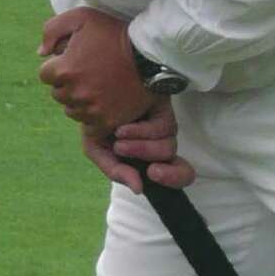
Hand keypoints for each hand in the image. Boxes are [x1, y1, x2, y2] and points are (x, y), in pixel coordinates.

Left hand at [37, 7, 153, 129]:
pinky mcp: (107, 121)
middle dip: (68, 84)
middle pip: (58, 94)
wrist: (149, 55)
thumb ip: (52, 30)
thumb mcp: (81, 17)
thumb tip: (41, 54)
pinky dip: (94, 116)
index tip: (75, 61)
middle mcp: (75, 93)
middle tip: (88, 73)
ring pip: (72, 111)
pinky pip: (89, 126)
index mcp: (64, 69)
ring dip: (79, 101)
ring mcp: (91, 110)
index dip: (59, 66)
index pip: (45, 75)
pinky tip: (105, 102)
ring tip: (98, 86)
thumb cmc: (114, 33)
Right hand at [81, 101, 196, 193]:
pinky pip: (162, 130)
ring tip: (119, 141)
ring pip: (167, 150)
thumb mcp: (96, 147)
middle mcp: (159, 146)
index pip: (174, 176)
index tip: (152, 177)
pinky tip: (122, 128)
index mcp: (145, 158)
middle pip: (184, 171)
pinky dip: (140, 133)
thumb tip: (138, 189)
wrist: (90, 86)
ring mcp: (164, 128)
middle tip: (151, 172)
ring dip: (141, 149)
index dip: (172, 179)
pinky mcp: (165, 111)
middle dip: (170, 175)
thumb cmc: (94, 116)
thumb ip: (114, 170)